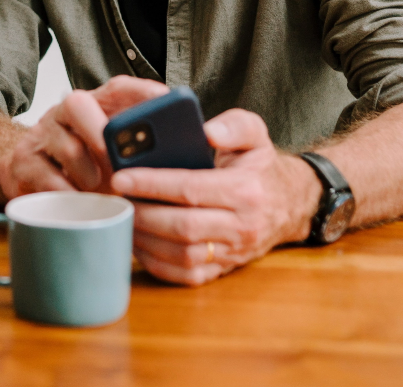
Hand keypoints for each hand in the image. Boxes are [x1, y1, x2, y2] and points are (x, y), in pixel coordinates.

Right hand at [0, 76, 167, 197]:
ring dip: (90, 174)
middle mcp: (64, 114)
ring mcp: (41, 136)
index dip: (142, 91)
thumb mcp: (114, 153)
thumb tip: (192, 153)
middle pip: (77, 103)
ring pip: (65, 146)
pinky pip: (46, 178)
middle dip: (101, 132)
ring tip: (103, 193)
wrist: (27, 174)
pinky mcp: (22, 163)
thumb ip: (145, 149)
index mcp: (94, 106)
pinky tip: (81, 206)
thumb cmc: (84, 166)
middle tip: (121, 160)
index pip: (118, 89)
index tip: (168, 100)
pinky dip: (68, 196)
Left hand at [110, 109, 320, 285]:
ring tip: (120, 216)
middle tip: (113, 198)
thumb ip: (234, 125)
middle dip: (142, 213)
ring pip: (182, 255)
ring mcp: (233, 252)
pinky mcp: (224, 270)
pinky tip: (137, 241)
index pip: (191, 189)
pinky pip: (186, 275)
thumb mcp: (255, 133)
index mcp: (246, 190)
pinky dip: (157, 263)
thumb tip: (207, 131)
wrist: (289, 203)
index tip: (121, 177)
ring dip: (145, 239)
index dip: (152, 184)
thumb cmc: (259, 165)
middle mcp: (242, 226)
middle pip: (183, 227)